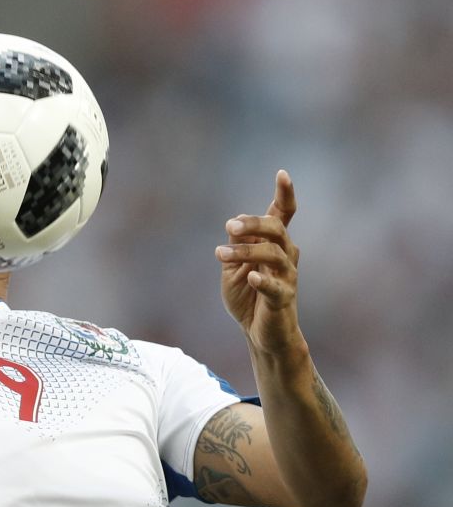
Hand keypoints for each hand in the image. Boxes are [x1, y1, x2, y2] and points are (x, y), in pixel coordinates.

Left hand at [215, 170, 301, 353]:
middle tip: (229, 227)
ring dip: (244, 251)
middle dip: (253, 224)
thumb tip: (233, 224)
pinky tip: (251, 277)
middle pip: (276, 229)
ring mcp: (286, 277)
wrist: (259, 333)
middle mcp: (285, 255)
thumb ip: (235, 246)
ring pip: (273, 254)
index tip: (282, 174)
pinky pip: (276, 287)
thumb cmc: (247, 297)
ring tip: (220, 254)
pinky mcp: (283, 298)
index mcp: (273, 244)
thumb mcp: (232, 268)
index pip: (283, 215)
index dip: (285, 194)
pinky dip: (263, 280)